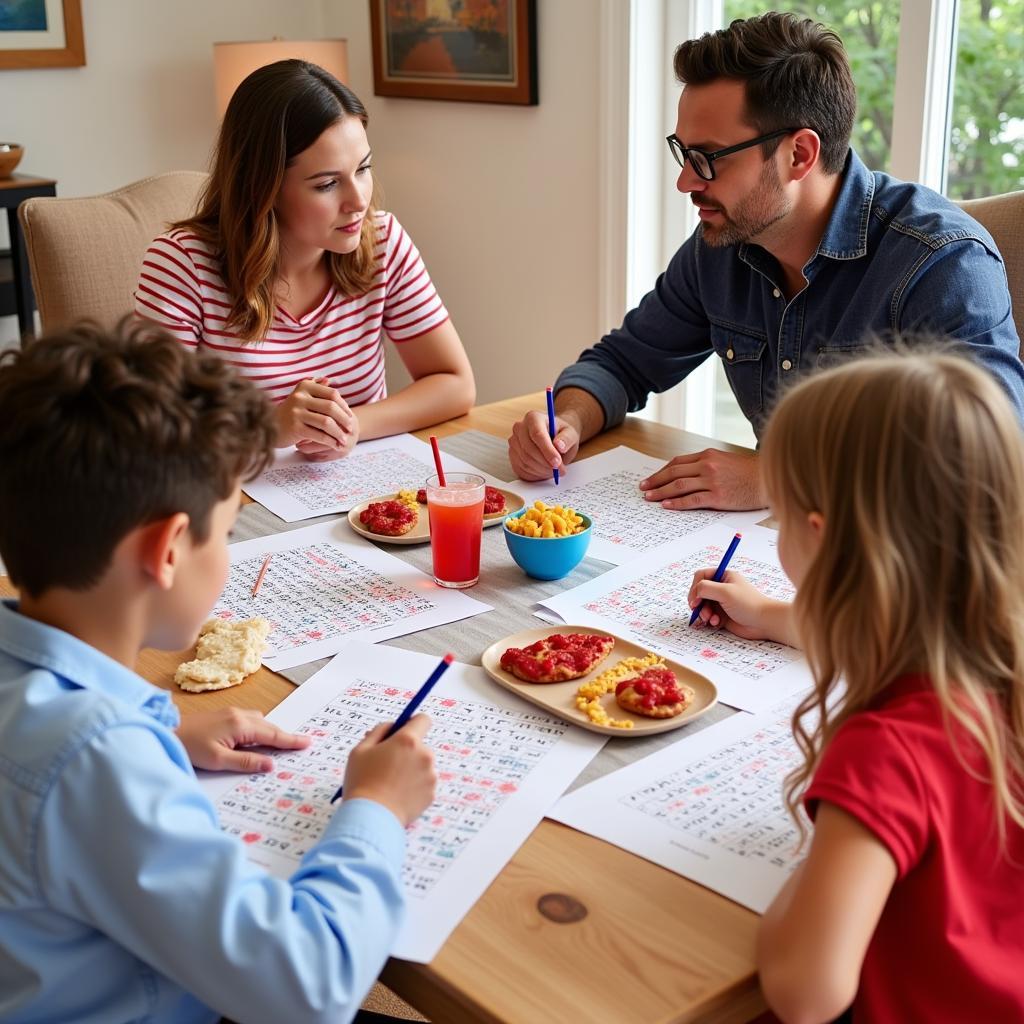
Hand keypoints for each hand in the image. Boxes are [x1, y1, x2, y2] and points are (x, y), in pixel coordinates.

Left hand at [175, 708, 310, 772]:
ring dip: (271, 731)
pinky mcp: (223, 714)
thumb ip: (246, 762)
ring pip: (260, 721)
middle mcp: (239, 715)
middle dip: (284, 736)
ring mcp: (231, 713)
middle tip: (301, 744)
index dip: (290, 740)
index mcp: (240, 725)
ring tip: (281, 744)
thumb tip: (271, 764)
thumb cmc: (188, 746)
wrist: (165, 730)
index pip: (272, 735)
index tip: (308, 742)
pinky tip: (257, 737)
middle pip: (269, 726)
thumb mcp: (218, 761)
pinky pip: (250, 719)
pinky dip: (260, 728)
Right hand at [275, 378, 356, 451]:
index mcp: (304, 387)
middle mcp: (300, 397)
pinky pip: (318, 435)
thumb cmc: (289, 412)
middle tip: (351, 430)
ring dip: (338, 433)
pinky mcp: (295, 428)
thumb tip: (328, 379)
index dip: (344, 406)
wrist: (270, 426)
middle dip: (344, 420)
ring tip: (344, 440)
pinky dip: (330, 441)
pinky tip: (335, 445)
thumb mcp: (300, 397)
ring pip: (326, 423)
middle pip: (331, 408)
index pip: (332, 394)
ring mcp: (296, 412)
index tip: (350, 416)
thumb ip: (314, 387)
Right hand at [342, 715, 436, 825]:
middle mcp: (424, 755)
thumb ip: (378, 731)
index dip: (412, 723)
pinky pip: (423, 784)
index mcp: (408, 740)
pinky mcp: (431, 794)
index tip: (403, 731)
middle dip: (406, 752)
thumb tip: (391, 726)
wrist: (370, 818)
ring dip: (410, 770)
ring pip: (421, 766)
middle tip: (386, 765)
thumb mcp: (360, 750)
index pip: (423, 720)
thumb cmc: (362, 781)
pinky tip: (396, 795)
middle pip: (420, 746)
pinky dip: (413, 787)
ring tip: (389, 784)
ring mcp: (430, 776)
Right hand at [508, 409, 580, 480]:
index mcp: (533, 417)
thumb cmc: (561, 434)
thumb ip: (566, 439)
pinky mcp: (512, 455)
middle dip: (545, 463)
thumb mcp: (570, 434)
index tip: (557, 462)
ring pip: (524, 461)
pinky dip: (534, 474)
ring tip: (555, 471)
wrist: (554, 438)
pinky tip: (545, 471)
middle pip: (528, 450)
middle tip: (560, 470)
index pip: (537, 435)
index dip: (547, 451)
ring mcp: (514, 442)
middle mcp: (519, 428)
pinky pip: (520, 469)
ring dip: (541, 470)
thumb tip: (559, 445)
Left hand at [639, 449, 763, 510]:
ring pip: (679, 486)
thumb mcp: (725, 460)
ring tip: (649, 498)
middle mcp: (707, 466)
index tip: (650, 479)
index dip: (661, 472)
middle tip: (643, 489)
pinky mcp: (718, 497)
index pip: (677, 463)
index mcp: (708, 455)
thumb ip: (706, 464)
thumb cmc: (747, 472)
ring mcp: (712, 481)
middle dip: (655, 481)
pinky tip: (666, 505)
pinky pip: (692, 500)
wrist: (768, 480)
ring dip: (660, 492)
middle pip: (673, 473)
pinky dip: (676, 503)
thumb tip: (684, 474)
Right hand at [687, 569, 792, 643]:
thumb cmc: (748, 604)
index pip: (701, 576)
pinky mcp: (722, 615)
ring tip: (710, 618)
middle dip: (698, 602)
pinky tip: (717, 623)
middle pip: (699, 592)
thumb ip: (705, 588)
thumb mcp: (725, 591)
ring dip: (703, 613)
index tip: (695, 599)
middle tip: (698, 609)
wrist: (763, 622)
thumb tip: (694, 593)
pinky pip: (709, 616)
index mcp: (724, 577)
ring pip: (703, 606)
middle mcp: (722, 588)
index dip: (695, 587)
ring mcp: (722, 602)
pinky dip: (710, 620)